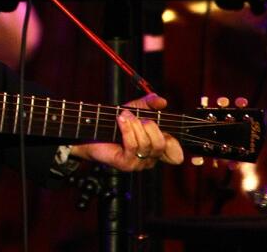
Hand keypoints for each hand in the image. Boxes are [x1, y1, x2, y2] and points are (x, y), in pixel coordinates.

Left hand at [69, 93, 183, 171]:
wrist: (91, 131)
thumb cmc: (114, 122)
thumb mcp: (135, 109)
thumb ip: (149, 104)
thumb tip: (163, 101)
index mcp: (156, 148)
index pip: (175, 154)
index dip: (175, 144)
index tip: (166, 128)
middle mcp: (150, 158)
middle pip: (162, 145)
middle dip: (150, 127)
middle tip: (138, 117)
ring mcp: (138, 163)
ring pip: (146, 145)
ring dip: (134, 125)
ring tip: (124, 115)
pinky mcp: (126, 164)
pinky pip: (132, 146)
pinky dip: (127, 130)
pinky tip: (120, 120)